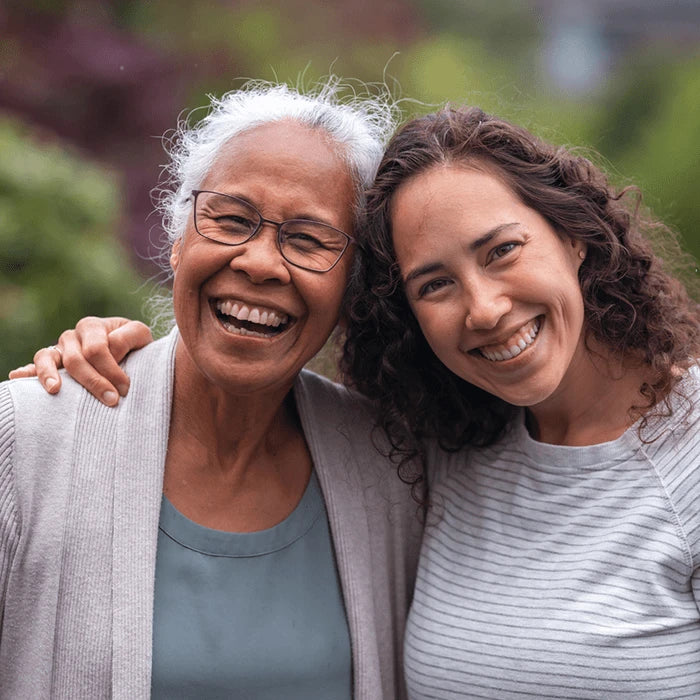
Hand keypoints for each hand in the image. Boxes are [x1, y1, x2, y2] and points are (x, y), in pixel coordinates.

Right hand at [8, 317, 152, 405]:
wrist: (127, 349)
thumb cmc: (134, 344)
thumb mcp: (140, 336)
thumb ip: (129, 338)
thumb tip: (112, 350)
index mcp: (92, 326)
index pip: (97, 349)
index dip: (111, 370)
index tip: (125, 389)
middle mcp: (72, 336)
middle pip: (76, 359)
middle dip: (94, 382)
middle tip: (111, 400)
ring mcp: (58, 349)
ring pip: (47, 358)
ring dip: (49, 374)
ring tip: (55, 390)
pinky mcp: (51, 363)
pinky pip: (35, 365)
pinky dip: (26, 371)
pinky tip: (18, 377)